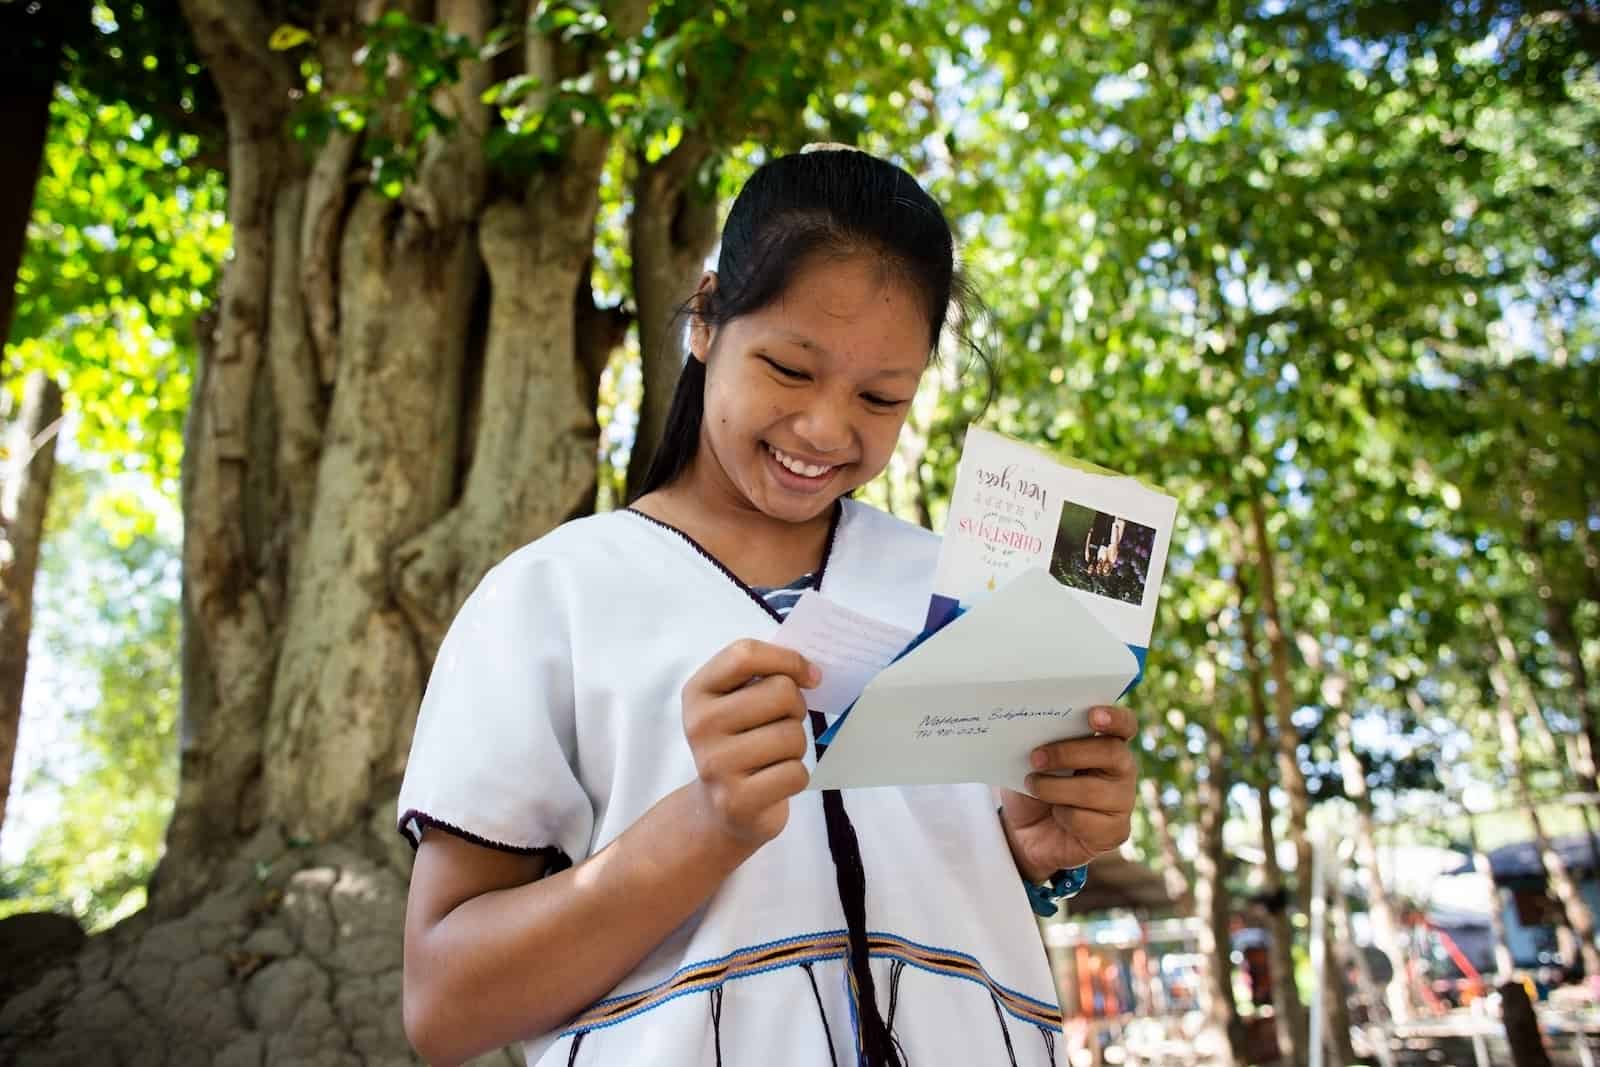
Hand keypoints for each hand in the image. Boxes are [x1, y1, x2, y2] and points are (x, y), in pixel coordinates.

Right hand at [682, 639, 818, 848]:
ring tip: (776, 756)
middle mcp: (700, 725)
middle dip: (796, 708)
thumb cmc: (742, 742)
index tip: (809, 676)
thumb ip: (766, 675)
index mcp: (698, 691)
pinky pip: (795, 773)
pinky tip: (775, 781)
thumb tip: (813, 673)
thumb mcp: (739, 701)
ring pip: (792, 735)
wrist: (719, 808)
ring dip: (797, 746)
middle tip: (785, 723)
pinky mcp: (736, 800)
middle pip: (780, 692)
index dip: (787, 660)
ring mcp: (715, 764)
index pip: (745, 654)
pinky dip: (796, 777)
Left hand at [999, 705, 1137, 880]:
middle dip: (1068, 753)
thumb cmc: (1034, 786)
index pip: (1124, 725)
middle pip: (1112, 752)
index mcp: (1107, 742)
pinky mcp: (1116, 831)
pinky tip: (1057, 815)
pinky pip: (1087, 821)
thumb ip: (1042, 743)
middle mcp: (1122, 769)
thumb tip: (1032, 731)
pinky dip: (1064, 816)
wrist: (1027, 832)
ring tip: (1032, 785)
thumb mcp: (1031, 761)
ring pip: (1094, 790)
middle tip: (1036, 758)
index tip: (1092, 715)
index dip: (1114, 718)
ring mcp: (1122, 801)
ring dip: (1055, 788)